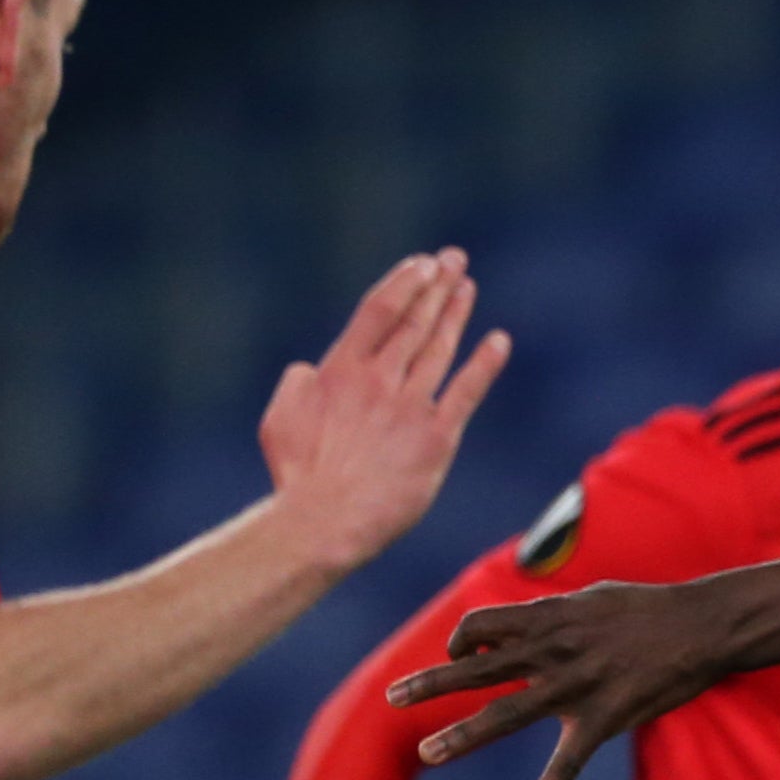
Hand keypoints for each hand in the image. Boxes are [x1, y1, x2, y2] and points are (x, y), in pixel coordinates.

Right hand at [258, 249, 511, 577]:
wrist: (324, 519)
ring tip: (468, 287)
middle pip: (414, 321)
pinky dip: (484, 364)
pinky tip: (499, 341)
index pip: (378, 311)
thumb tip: (311, 367)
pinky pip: (466, 391)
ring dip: (456, 314)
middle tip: (454, 260)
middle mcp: (378, 379)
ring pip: (439, 348)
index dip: (404, 283)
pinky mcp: (437, 437)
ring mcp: (410, 406)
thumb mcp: (280, 418)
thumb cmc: (297, 475)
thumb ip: (298, 384)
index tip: (422, 264)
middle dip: (436, 287)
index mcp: (339, 370)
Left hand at [389, 574, 739, 779]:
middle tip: (391, 698)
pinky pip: (565, 765)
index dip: (462, 640)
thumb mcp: (592, 598)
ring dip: (461, 735)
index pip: (482, 626)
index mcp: (549, 619)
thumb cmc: (649, 610)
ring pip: (505, 714)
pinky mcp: (604, 719)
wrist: (704, 625)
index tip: (459, 654)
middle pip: (477, 667)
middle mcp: (553, 651)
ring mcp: (576, 687)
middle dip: (431, 682)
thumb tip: (519, 625)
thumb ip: (552, 615)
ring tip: (427, 752)